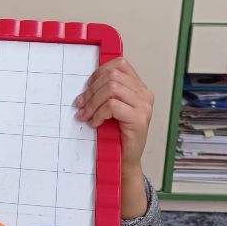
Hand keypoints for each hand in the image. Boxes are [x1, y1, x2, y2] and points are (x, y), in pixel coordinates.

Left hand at [74, 58, 153, 218]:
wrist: (124, 161)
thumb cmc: (116, 135)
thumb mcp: (110, 109)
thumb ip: (105, 92)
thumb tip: (85, 84)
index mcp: (139, 88)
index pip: (120, 64)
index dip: (99, 73)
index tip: (87, 88)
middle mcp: (144, 95)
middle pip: (113, 76)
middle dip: (92, 90)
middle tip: (81, 105)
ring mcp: (144, 106)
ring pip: (112, 88)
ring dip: (93, 102)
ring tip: (86, 115)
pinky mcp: (139, 119)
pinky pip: (113, 105)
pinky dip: (99, 113)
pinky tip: (95, 123)